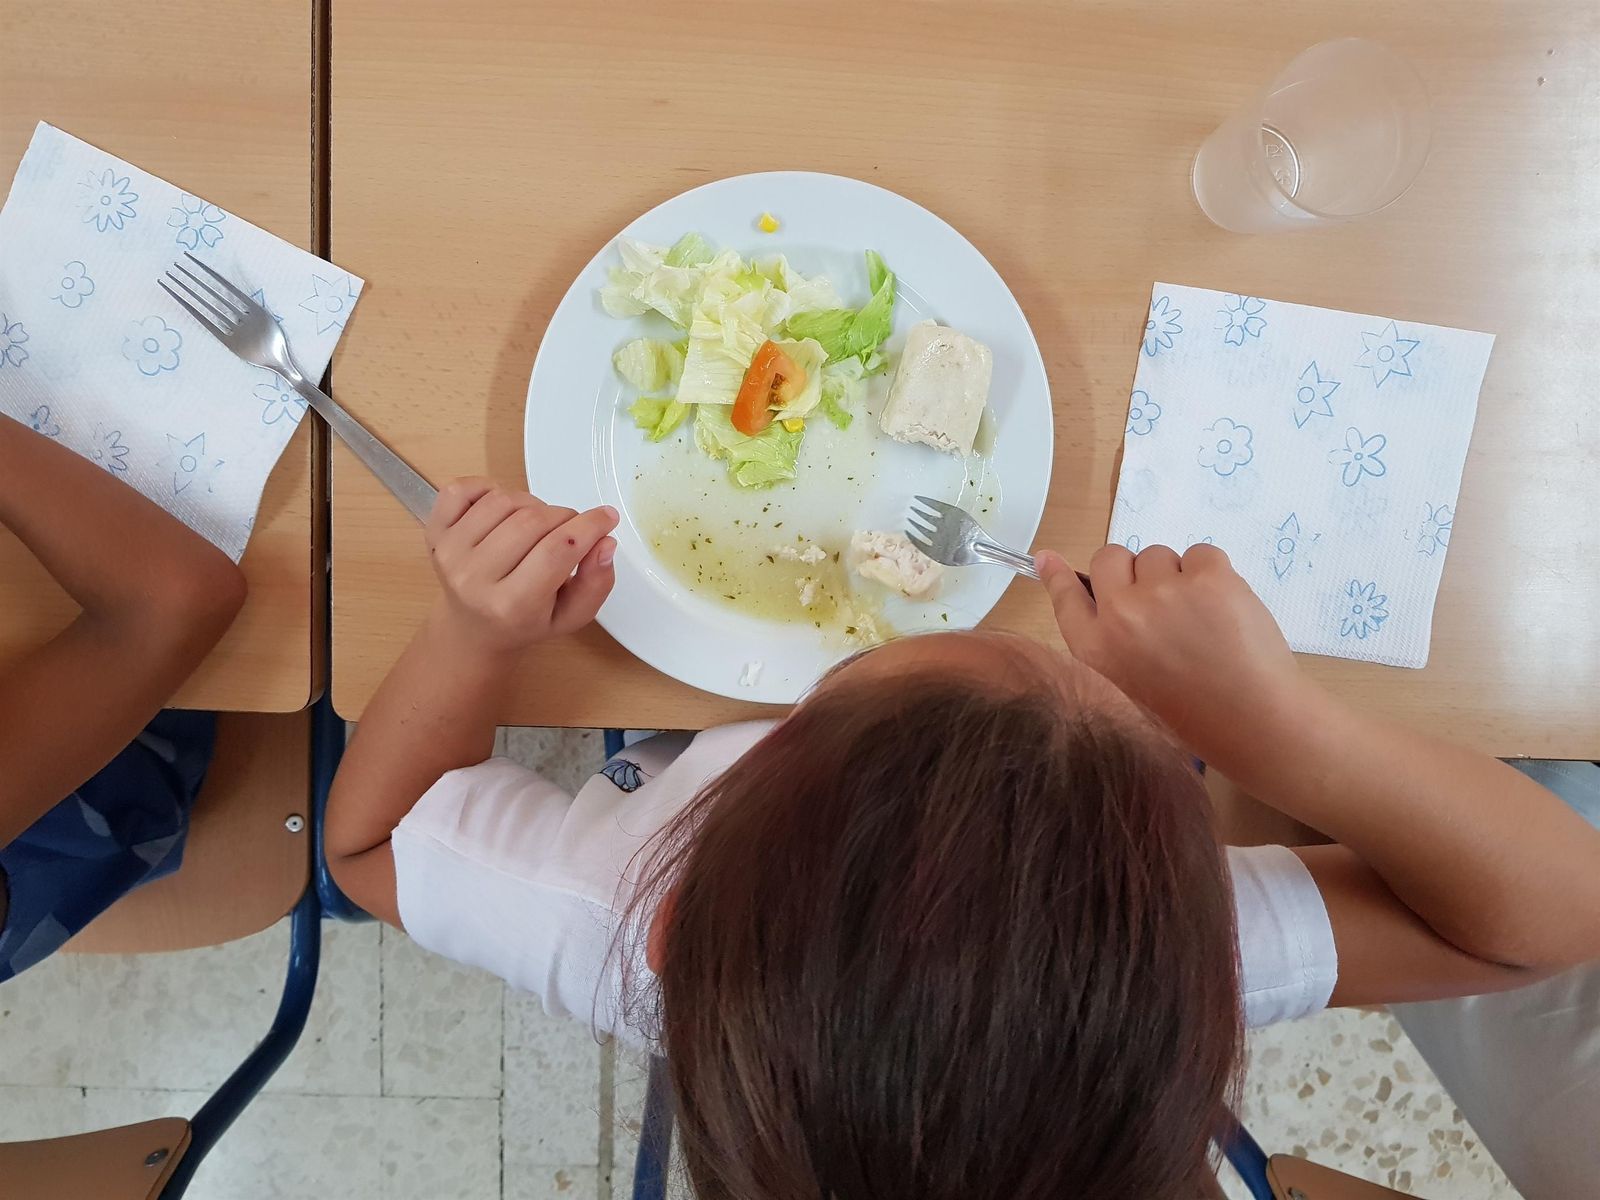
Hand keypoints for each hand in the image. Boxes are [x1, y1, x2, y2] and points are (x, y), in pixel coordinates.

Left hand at [424, 478, 617, 654]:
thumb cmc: (524, 620)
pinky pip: (463, 488)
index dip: (589, 527)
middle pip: (532, 522)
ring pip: (504, 500)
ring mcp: (450, 553)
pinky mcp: (434, 532)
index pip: (556, 552)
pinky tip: (503, 511)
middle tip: (570, 529)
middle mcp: (473, 579)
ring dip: (532, 504)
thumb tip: (605, 542)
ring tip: (538, 525)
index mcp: (510, 606)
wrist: (472, 628)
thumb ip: (596, 583)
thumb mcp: (570, 616)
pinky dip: (489, 488)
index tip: (607, 517)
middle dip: (564, 517)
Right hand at [1035, 543, 1307, 751]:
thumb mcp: (1129, 684)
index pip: (1066, 597)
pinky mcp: (1208, 576)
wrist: (1254, 722)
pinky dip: (1212, 575)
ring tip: (1200, 619)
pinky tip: (1223, 610)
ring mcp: (1164, 592)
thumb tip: (1085, 593)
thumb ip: (1107, 639)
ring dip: (1176, 576)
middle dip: (1132, 573)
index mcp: (1096, 650)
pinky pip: (1200, 553)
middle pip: (1110, 559)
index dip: (1058, 576)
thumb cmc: (1192, 712)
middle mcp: (1121, 615)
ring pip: (1158, 555)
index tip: (1049, 559)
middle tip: (1161, 605)